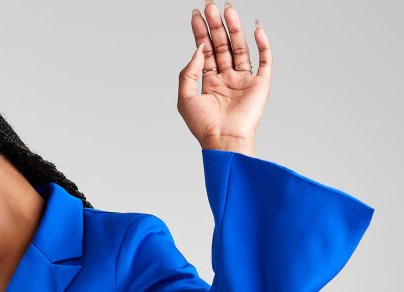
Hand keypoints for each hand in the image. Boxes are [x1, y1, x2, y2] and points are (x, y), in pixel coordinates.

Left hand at [177, 1, 271, 156]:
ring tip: (227, 9)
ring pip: (240, 47)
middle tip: (210, 5)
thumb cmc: (203, 125)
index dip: (200, 32)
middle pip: (222, 45)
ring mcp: (244, 80)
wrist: (223, 140)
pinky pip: (264, 59)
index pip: (205, 51)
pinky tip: (255, 28)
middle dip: (216, 25)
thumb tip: (199, 48)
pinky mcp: (261, 84)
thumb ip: (189, 71)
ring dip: (234, 28)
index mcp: (210, 81)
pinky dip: (262, 43)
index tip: (196, 15)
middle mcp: (227, 78)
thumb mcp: (185, 96)